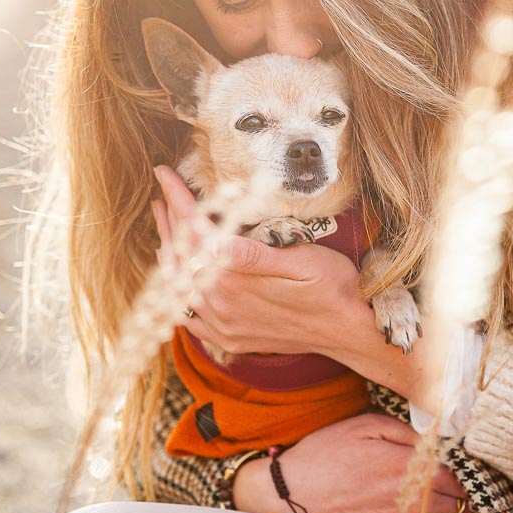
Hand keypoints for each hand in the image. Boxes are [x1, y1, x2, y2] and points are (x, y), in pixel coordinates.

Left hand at [153, 166, 431, 404]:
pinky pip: (190, 318)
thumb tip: (215, 243)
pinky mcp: (230, 336)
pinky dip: (177, 294)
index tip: (165, 176)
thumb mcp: (303, 261)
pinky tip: (175, 278)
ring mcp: (224, 325)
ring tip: (165, 226)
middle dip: (170, 222)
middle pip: (182, 257)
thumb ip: (255, 255)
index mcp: (237, 280)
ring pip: (179, 286)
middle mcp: (223, 305)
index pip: (196, 232)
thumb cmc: (333, 287)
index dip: (180, 201)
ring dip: (169, 253)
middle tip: (161, 195)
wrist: (351, 330)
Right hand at [233, 412, 475, 512]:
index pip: (466, 478)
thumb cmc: (329, 453)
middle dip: (483, 501)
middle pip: (466, 507)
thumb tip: (440, 440)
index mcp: (414, 470)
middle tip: (500, 494)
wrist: (294, 493)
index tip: (494, 471)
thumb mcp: (368, 426)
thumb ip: (410, 433)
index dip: (482, 475)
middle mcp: (415, 502)